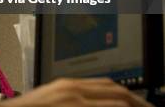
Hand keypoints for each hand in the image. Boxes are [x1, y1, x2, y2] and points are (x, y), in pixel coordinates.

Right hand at [6, 78, 151, 106]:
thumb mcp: (49, 100)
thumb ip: (70, 101)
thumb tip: (88, 104)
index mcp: (68, 85)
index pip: (108, 85)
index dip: (129, 96)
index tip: (140, 105)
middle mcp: (73, 90)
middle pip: (116, 92)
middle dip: (138, 103)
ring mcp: (73, 101)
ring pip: (115, 102)